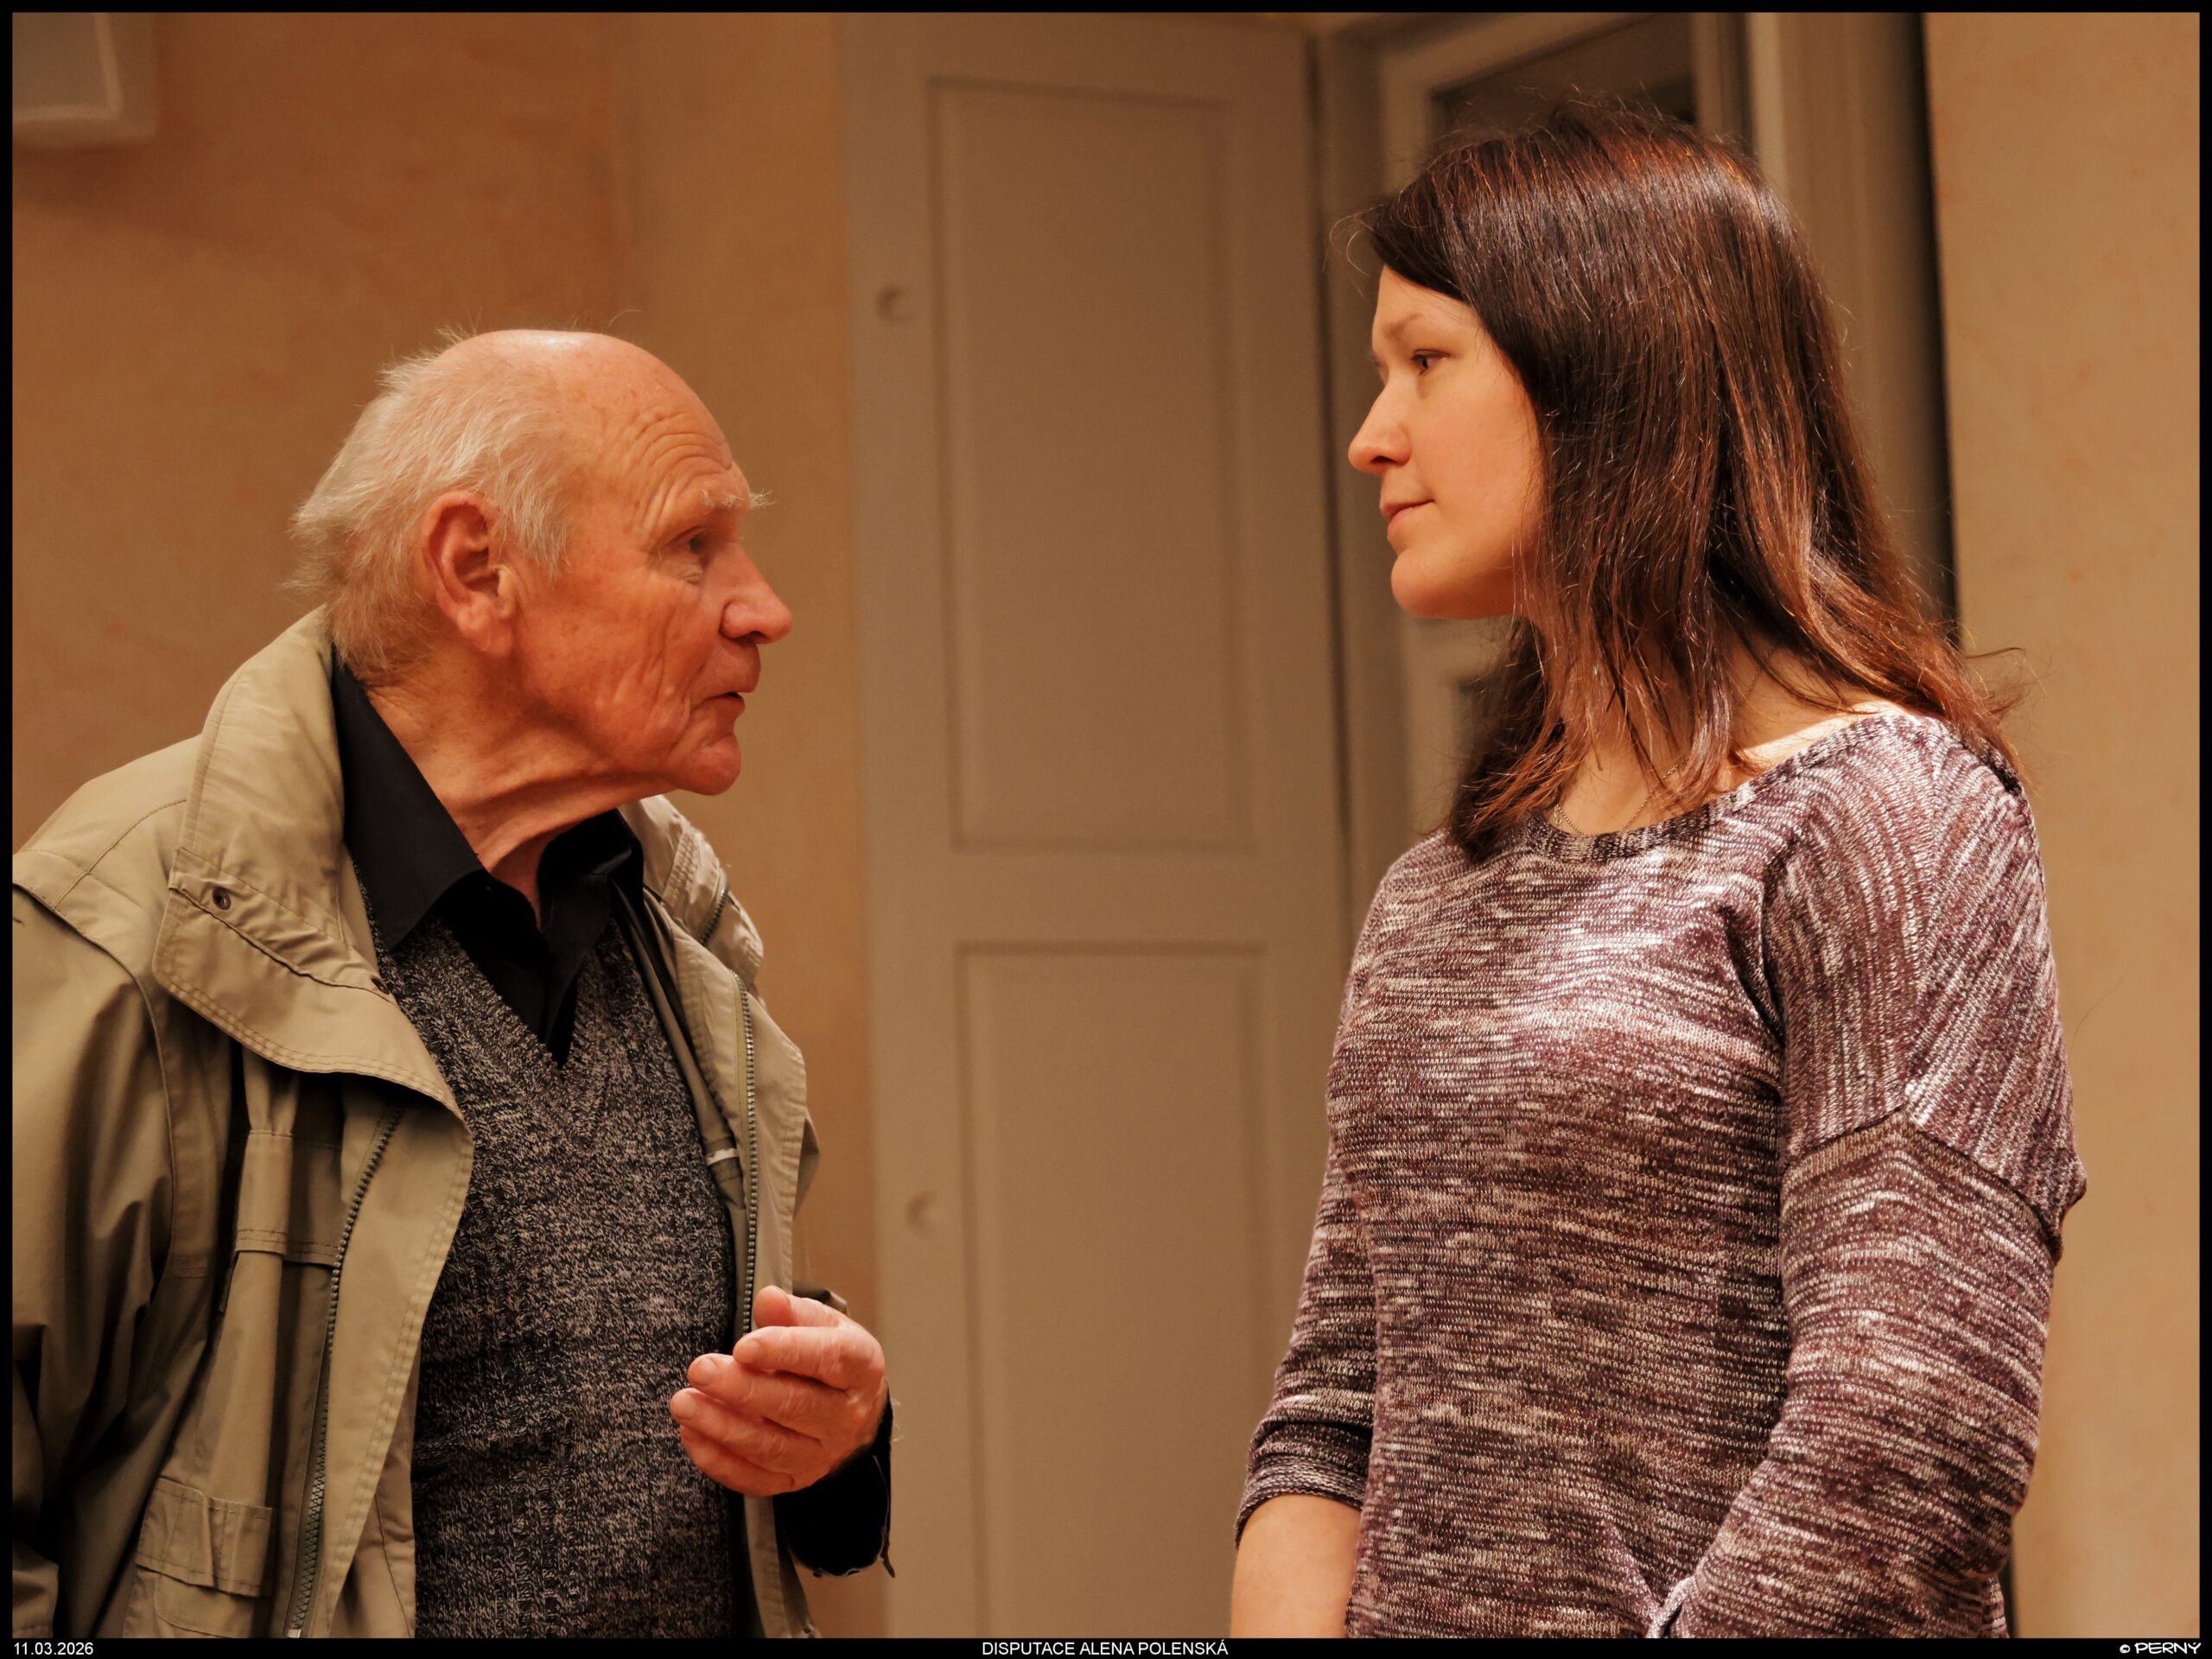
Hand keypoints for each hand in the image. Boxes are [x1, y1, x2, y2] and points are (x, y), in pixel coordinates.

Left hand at [669, 1285, 888, 1496]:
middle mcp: (846, 1416)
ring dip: (721, 1426)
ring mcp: (822, 1454)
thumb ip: (794, 1313)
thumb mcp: (825, 1326)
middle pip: (793, 1406)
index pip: (825, 1359)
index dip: (784, 1352)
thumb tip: (768, 1299)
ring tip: (685, 1403)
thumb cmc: (832, 1359)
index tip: (744, 1346)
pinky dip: (719, 1460)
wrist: (851, 1410)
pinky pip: (755, 1479)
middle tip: (700, 1370)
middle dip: (741, 1389)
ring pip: (770, 1447)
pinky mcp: (796, 1480)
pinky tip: (692, 1433)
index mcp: (860, 1368)